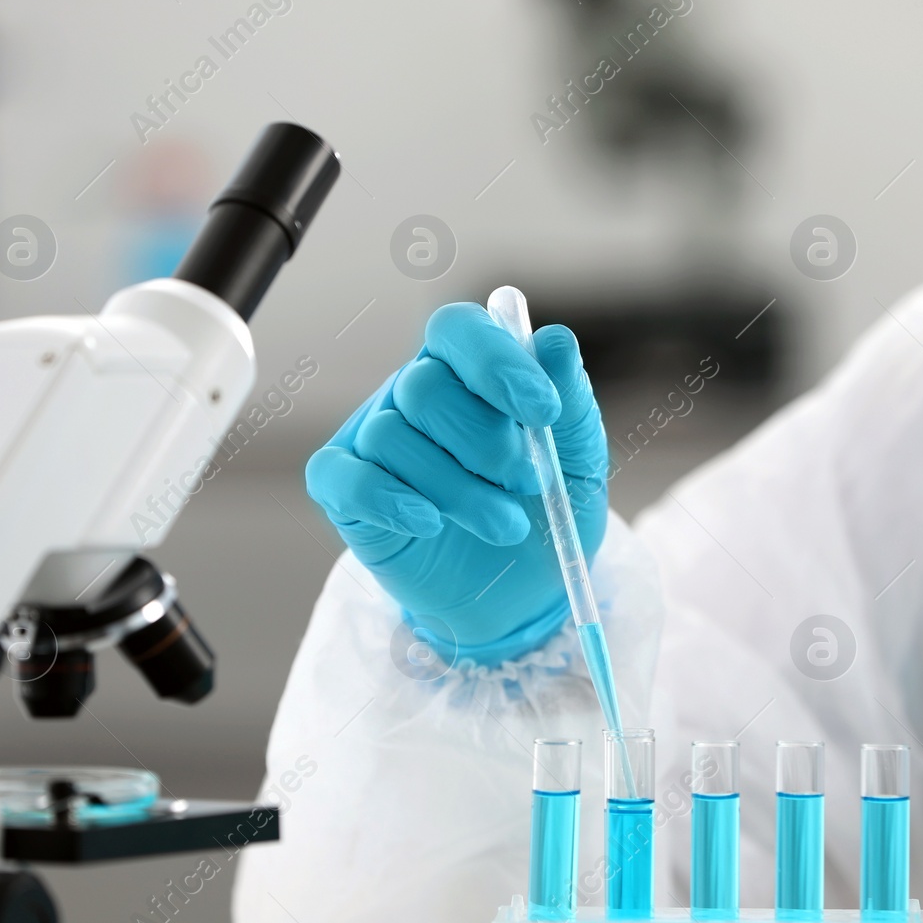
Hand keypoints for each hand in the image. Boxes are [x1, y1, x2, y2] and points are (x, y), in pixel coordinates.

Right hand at [306, 302, 608, 658]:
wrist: (524, 593)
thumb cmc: (548, 511)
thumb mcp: (578, 461)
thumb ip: (571, 402)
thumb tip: (556, 340)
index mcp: (467, 369)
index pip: (458, 329)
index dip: (496, 362)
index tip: (544, 411)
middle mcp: (412, 393)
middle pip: (422, 387)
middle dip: (485, 442)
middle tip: (531, 483)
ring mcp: (372, 439)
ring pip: (391, 438)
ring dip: (458, 490)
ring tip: (507, 526)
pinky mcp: (344, 491)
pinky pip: (344, 478)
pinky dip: (388, 500)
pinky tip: (430, 523)